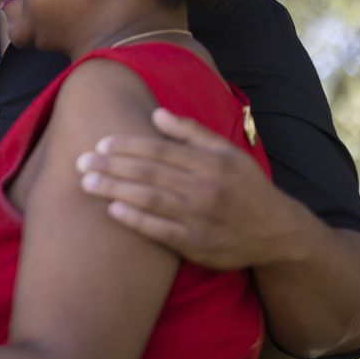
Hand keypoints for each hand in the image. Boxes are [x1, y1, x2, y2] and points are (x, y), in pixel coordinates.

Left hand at [75, 106, 296, 269]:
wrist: (278, 233)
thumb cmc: (246, 187)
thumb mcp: (228, 153)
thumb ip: (192, 132)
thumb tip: (156, 113)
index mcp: (212, 163)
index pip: (161, 150)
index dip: (128, 146)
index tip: (101, 143)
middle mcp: (206, 189)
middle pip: (150, 173)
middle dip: (111, 166)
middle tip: (80, 161)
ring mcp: (201, 218)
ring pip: (150, 200)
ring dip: (114, 190)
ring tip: (86, 183)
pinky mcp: (198, 245)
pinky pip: (160, 231)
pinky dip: (135, 220)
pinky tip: (112, 209)